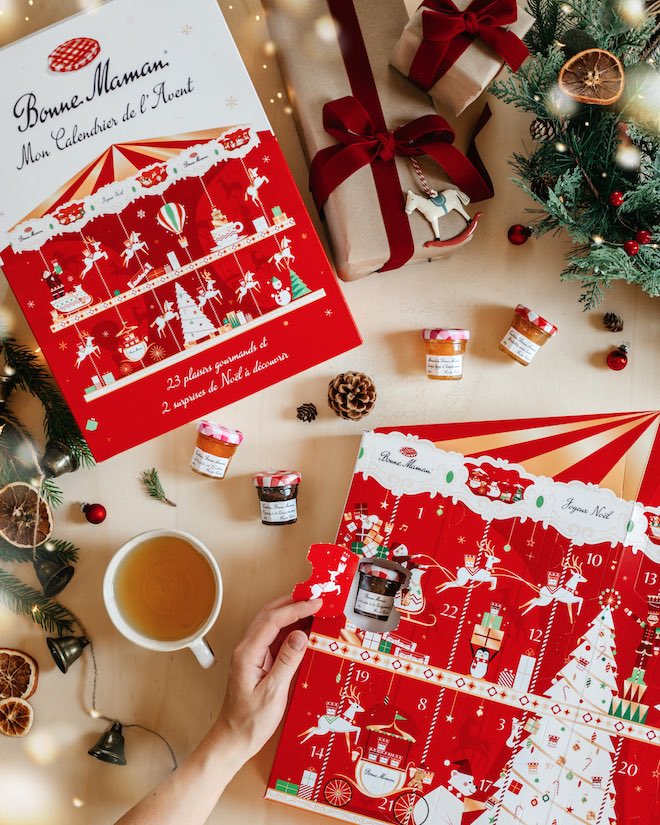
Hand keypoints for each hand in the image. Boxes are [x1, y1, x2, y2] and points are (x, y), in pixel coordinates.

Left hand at [216, 596, 321, 758]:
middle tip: (316, 599)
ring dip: (292, 614)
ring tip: (314, 610)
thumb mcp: (273, 693)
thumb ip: (287, 661)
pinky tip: (304, 631)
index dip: (296, 608)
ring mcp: (251, 654)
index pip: (273, 620)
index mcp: (247, 653)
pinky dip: (290, 630)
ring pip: (271, 624)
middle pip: (269, 614)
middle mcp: (247, 649)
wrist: (233, 739)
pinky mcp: (258, 661)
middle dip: (293, 603)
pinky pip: (274, 638)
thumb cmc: (249, 722)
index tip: (315, 603)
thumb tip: (301, 635)